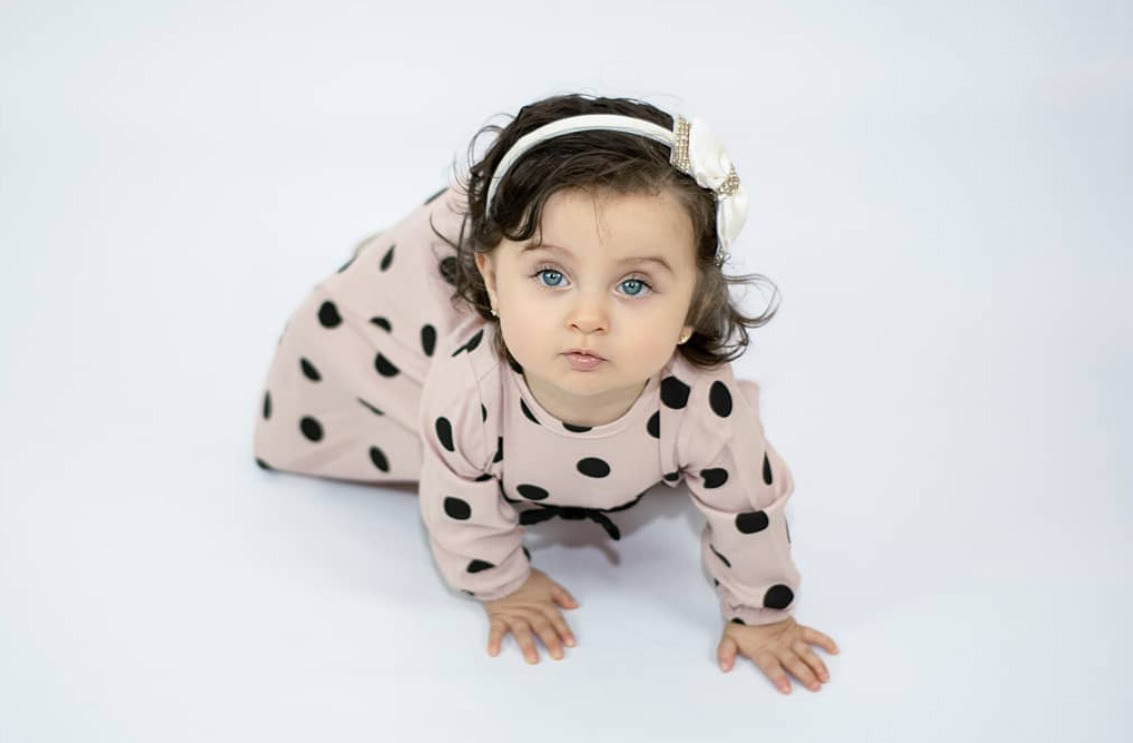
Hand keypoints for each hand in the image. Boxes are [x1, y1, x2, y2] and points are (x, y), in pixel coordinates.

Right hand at [483, 567, 578, 663]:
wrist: (502, 570)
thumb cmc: (525, 578)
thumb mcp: (547, 582)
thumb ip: (561, 594)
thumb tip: (574, 605)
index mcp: (542, 604)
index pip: (555, 618)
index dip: (563, 630)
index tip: (570, 643)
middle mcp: (529, 612)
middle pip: (541, 627)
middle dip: (550, 641)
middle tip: (557, 655)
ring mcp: (513, 616)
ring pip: (521, 631)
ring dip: (527, 645)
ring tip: (532, 659)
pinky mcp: (498, 617)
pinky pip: (495, 630)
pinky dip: (493, 640)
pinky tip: (493, 651)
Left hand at [717, 616, 837, 692]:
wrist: (751, 601)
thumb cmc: (742, 624)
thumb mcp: (729, 639)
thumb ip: (726, 653)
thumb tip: (724, 667)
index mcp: (764, 651)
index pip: (772, 667)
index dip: (779, 677)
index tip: (787, 689)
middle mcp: (779, 646)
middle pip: (794, 663)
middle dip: (805, 675)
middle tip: (815, 686)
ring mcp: (790, 638)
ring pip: (806, 652)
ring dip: (817, 664)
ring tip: (825, 677)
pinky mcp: (797, 629)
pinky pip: (813, 634)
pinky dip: (824, 641)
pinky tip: (835, 650)